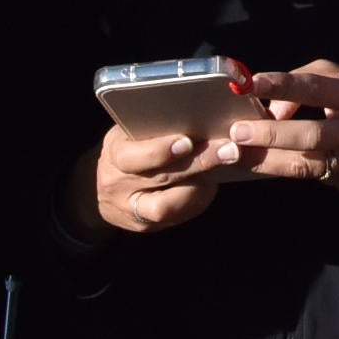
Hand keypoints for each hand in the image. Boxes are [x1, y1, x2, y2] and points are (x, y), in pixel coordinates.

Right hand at [80, 129, 227, 234]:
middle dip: (199, 163)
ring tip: (223, 167)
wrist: (108, 186)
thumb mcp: (133, 132)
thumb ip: (157, 127)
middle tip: (230, 150)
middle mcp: (117, 186)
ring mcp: (130, 210)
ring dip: (200, 187)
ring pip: (168, 206)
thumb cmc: (130, 146)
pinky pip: (177, 216)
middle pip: (161, 178)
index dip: (161, 150)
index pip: (134, 156)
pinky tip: (211, 184)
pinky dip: (198, 199)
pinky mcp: (145, 225)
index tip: (188, 141)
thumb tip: (200, 113)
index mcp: (114, 154)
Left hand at [214, 59, 338, 190]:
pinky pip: (307, 177)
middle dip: (270, 134)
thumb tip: (270, 110)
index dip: (282, 86)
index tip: (249, 84)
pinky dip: (277, 170)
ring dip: (265, 160)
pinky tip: (253, 166)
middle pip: (312, 134)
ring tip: (231, 156)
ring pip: (306, 164)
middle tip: (236, 132)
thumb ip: (302, 81)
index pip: (315, 88)